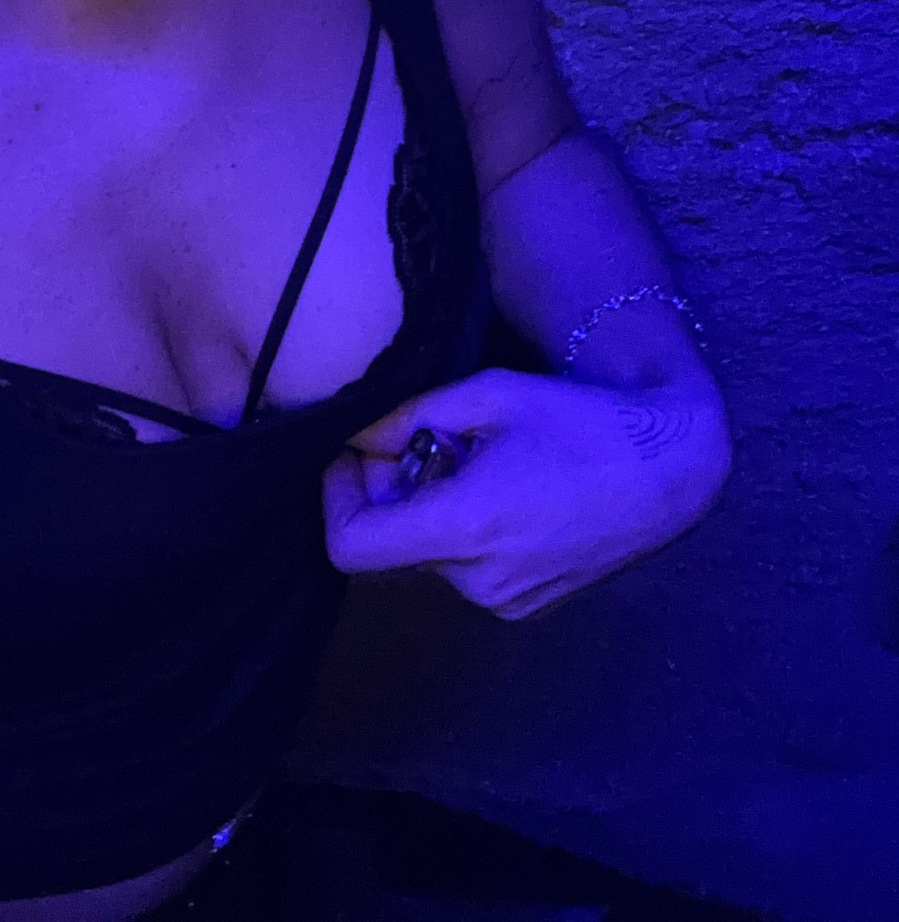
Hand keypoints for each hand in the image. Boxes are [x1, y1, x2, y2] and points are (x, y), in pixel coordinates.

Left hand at [322, 367, 731, 619]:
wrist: (670, 472)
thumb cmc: (582, 423)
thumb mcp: (489, 396)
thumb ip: (409, 417)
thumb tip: (352, 433)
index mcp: (465, 527)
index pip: (351, 546)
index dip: (335, 498)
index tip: (350, 457)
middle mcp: (479, 579)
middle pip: (393, 541)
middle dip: (392, 488)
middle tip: (431, 438)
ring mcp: (505, 601)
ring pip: (429, 552)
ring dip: (432, 507)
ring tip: (483, 460)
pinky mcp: (526, 608)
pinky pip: (467, 568)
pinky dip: (466, 531)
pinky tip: (508, 490)